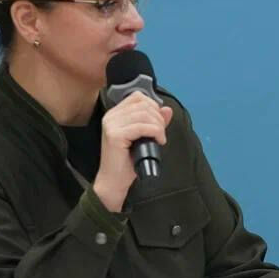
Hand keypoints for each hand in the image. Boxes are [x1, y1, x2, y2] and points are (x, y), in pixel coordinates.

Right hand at [92, 91, 172, 212]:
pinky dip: (156, 132)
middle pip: (144, 105)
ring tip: (159, 139)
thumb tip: (167, 109)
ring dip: (158, 126)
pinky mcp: (115, 135)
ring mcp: (111, 125)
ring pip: (145, 114)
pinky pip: (142, 127)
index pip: (138, 97)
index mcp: (115, 114)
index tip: (158, 122)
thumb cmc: (128, 160)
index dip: (153, 106)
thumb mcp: (145, 136)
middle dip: (158, 118)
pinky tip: (158, 141)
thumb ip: (155, 121)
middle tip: (160, 133)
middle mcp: (111, 116)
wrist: (115, 180)